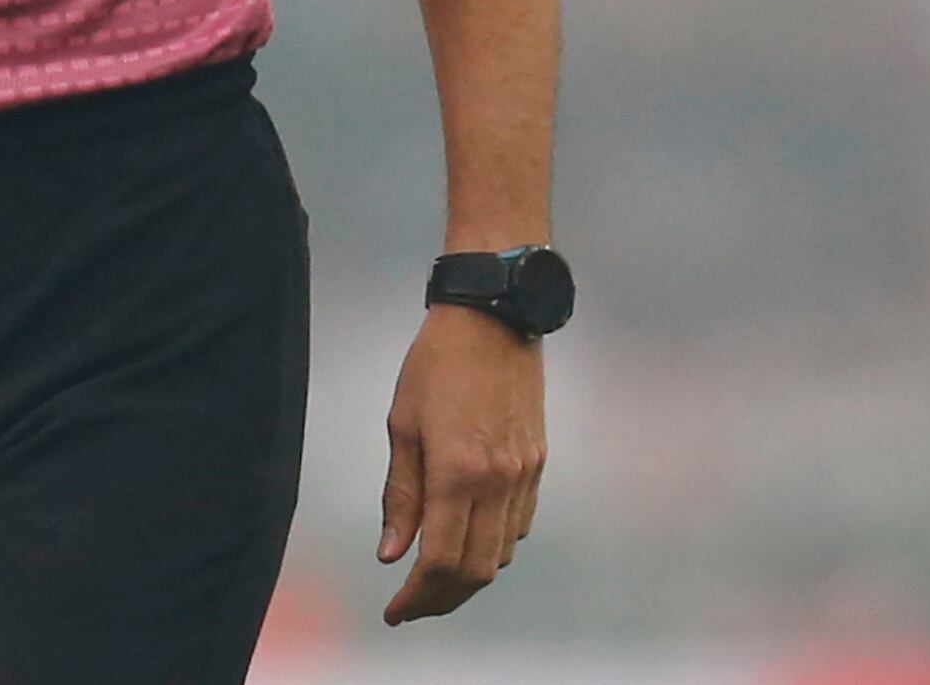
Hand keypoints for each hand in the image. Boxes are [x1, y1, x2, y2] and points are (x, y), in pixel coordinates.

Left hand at [374, 302, 544, 624]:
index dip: (417, 596)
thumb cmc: (437, 363)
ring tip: (433, 579)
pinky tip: (468, 539)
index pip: (440, 561)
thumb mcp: (402, 424)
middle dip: (441, 599)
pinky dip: (492, 546)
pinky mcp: (537, 463)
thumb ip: (400, 494)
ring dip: (468, 577)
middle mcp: (498, 481)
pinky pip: (518, 526)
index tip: (395, 610)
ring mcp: (523, 474)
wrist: (494, 318)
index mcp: (458, 471)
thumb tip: (392, 552)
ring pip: (501, 554)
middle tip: (412, 605)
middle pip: (475, 571)